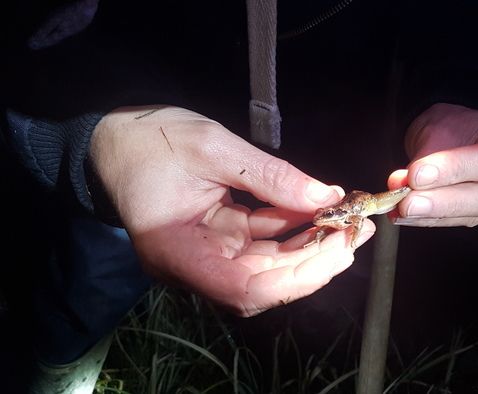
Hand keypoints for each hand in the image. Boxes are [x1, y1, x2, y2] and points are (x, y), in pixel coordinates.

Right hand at [90, 105, 374, 316]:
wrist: (115, 140)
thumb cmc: (150, 139)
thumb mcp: (212, 146)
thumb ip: (270, 175)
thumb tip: (327, 195)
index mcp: (177, 251)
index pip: (243, 288)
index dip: (296, 278)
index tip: (337, 250)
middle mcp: (192, 265)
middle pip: (263, 282)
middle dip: (315, 261)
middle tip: (356, 231)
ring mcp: (206, 255)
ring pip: (268, 266)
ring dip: (311, 247)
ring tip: (350, 221)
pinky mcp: (218, 240)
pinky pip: (262, 244)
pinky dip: (293, 230)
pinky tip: (322, 211)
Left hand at [388, 103, 477, 226]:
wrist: (456, 136)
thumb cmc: (457, 126)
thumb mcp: (441, 127)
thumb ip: (427, 156)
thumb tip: (404, 182)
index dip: (454, 170)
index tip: (418, 174)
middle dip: (442, 202)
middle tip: (407, 202)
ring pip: (471, 214)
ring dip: (430, 214)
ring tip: (399, 208)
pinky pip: (456, 222)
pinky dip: (426, 219)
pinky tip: (403, 215)